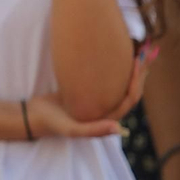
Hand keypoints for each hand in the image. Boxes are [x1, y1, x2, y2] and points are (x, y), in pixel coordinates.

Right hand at [26, 48, 154, 138]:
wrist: (33, 116)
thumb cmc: (52, 123)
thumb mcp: (71, 128)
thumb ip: (94, 130)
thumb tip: (122, 128)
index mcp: (108, 119)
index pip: (130, 99)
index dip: (137, 81)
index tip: (138, 62)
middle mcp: (106, 109)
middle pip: (130, 89)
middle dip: (140, 72)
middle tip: (146, 51)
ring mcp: (98, 100)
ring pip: (120, 82)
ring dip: (130, 68)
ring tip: (137, 49)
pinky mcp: (88, 92)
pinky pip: (106, 79)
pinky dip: (114, 67)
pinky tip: (113, 53)